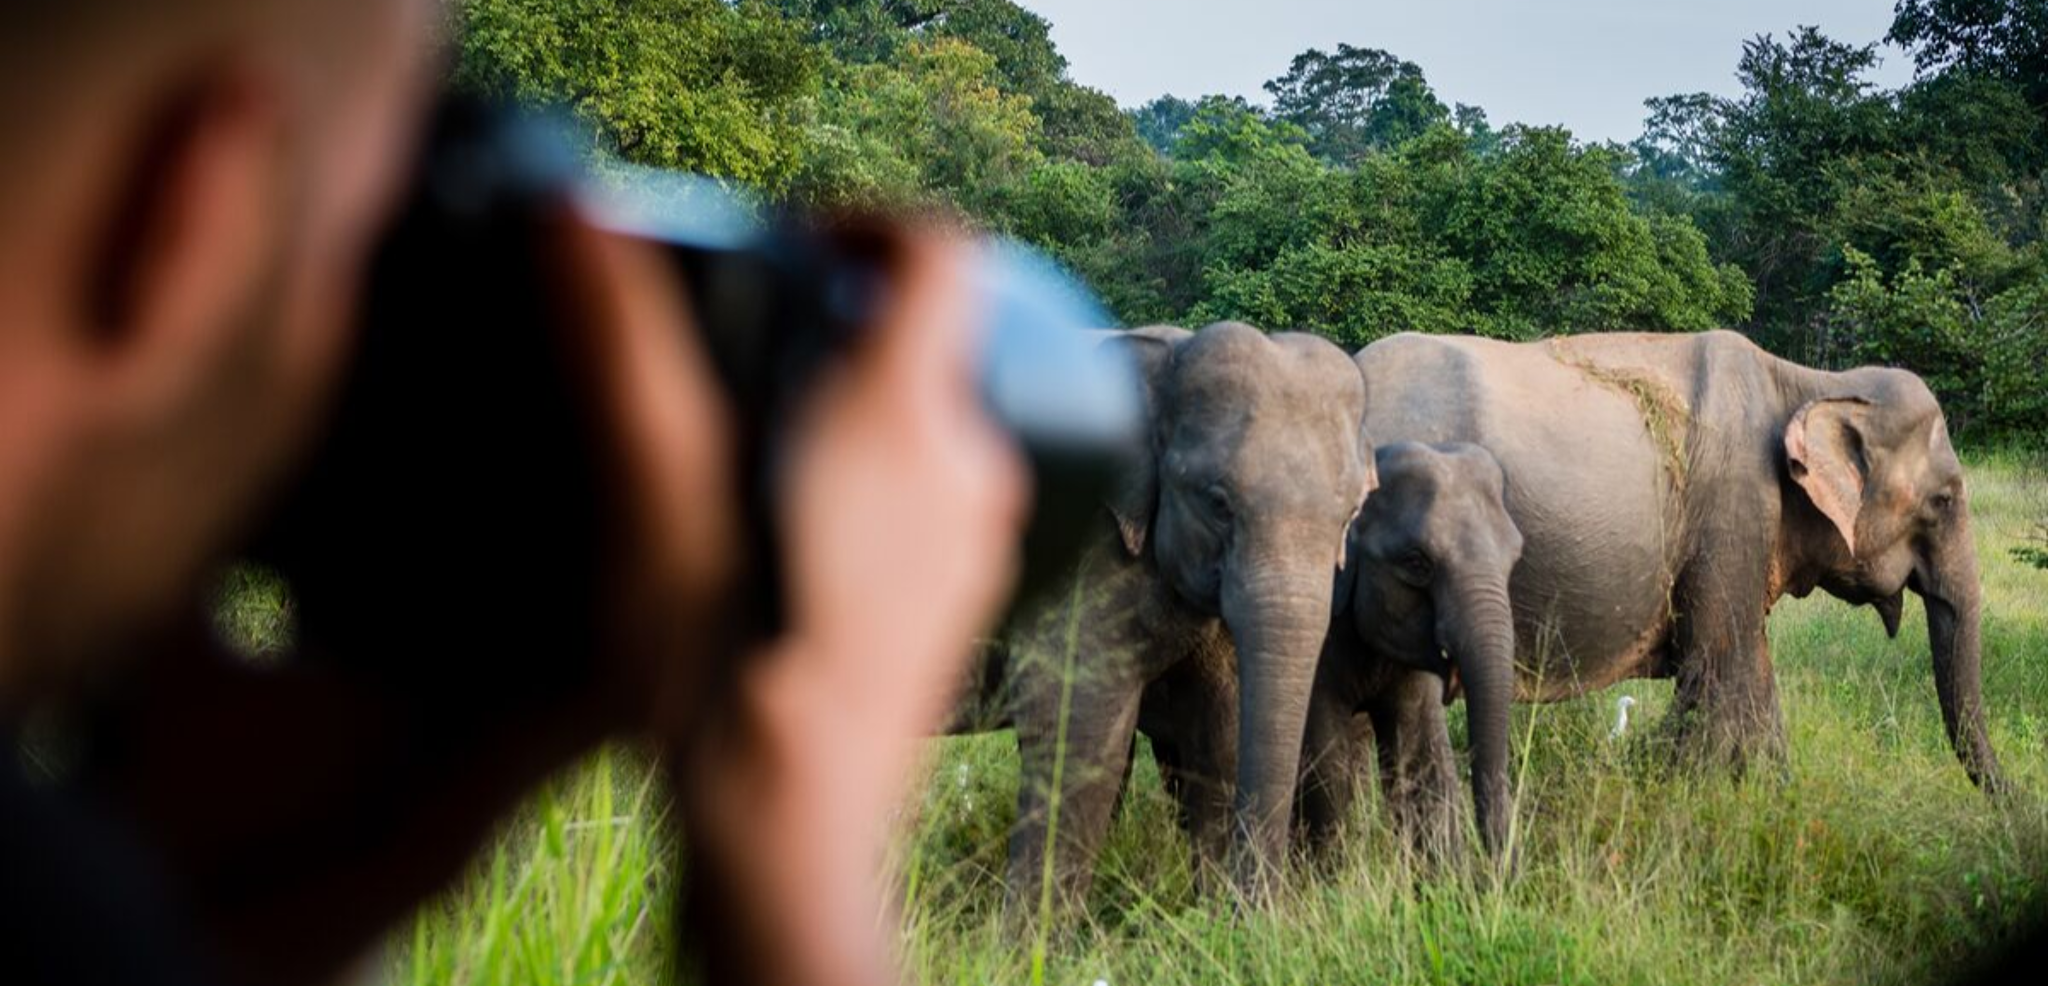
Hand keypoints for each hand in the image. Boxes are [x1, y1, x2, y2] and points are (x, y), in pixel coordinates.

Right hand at [550, 213, 1026, 985]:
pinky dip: (880, 469)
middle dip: (852, 312)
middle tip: (761, 330)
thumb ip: (616, 347)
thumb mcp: (653, 495)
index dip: (868, 220)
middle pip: (940, 336)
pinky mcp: (963, 603)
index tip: (793, 242)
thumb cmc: (718, 670)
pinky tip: (795, 516)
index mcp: (908, 421)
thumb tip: (572, 211)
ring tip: (764, 424)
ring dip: (864, 393)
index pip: (941, 252)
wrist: (788, 834)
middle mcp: (968, 472)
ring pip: (938, 419)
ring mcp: (976, 544)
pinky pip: (936, 492)